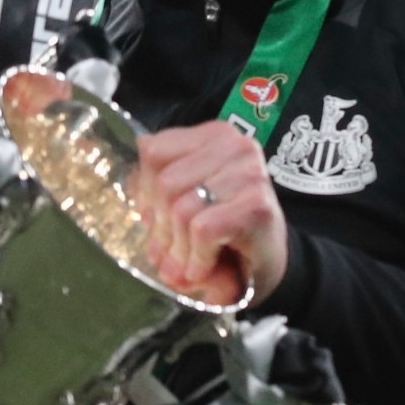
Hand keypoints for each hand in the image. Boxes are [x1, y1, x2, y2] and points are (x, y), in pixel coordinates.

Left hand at [134, 122, 282, 305]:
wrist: (266, 265)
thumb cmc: (222, 229)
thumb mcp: (186, 196)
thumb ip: (160, 176)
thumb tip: (137, 155)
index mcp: (214, 135)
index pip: (154, 150)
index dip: (145, 191)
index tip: (152, 218)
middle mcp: (236, 145)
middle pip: (165, 183)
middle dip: (159, 227)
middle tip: (164, 255)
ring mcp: (250, 174)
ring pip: (182, 209)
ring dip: (177, 249)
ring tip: (182, 267)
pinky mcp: (257, 206)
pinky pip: (203, 229)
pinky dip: (196, 258)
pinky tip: (200, 269)